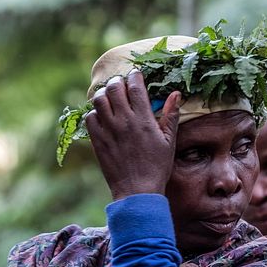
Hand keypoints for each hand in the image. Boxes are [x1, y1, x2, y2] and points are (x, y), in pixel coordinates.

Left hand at [83, 71, 182, 199]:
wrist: (137, 191)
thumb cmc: (157, 167)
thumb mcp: (169, 141)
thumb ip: (171, 115)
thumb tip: (176, 93)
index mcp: (143, 119)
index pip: (135, 86)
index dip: (134, 76)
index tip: (135, 75)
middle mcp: (124, 121)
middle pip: (114, 88)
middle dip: (117, 81)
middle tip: (121, 85)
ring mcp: (108, 130)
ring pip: (99, 100)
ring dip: (104, 94)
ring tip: (110, 97)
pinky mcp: (97, 141)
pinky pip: (90, 118)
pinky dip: (95, 112)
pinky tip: (102, 116)